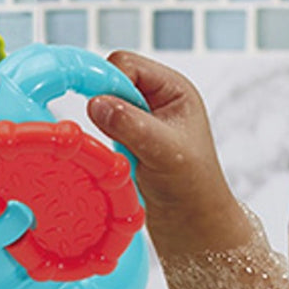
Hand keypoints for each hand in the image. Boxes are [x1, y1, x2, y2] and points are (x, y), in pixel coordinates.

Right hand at [87, 53, 251, 260]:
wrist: (193, 224)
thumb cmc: (192, 187)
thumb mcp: (163, 150)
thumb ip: (129, 124)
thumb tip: (95, 102)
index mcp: (174, 89)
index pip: (127, 64)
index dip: (109, 82)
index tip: (97, 109)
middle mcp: (158, 99)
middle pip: (113, 81)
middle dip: (106, 105)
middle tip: (113, 135)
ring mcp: (144, 120)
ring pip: (106, 107)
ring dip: (106, 127)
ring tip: (123, 151)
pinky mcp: (132, 140)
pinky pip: (105, 129)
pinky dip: (104, 142)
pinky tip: (118, 160)